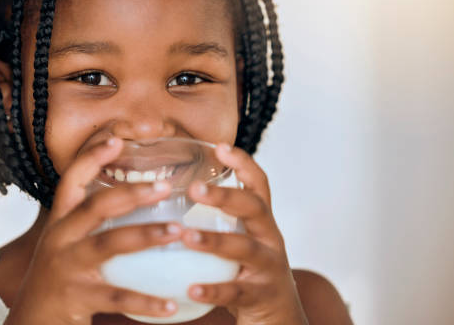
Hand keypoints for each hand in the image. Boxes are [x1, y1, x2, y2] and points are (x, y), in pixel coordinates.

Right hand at [5, 138, 180, 324]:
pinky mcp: (77, 297)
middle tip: (165, 186)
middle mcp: (61, 238)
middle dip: (131, 192)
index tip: (117, 138)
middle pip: (96, 206)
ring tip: (177, 231)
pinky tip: (170, 304)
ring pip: (109, 244)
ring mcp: (67, 267)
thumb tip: (136, 198)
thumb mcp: (66, 241)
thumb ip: (91, 221)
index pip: (72, 180)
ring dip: (146, 235)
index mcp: (61, 221)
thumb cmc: (59, 275)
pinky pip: (117, 297)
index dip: (92, 157)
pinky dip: (146, 301)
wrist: (32, 321)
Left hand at [182, 144, 307, 324]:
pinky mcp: (261, 296)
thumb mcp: (241, 242)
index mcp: (261, 223)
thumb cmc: (251, 275)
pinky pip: (236, 291)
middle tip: (195, 188)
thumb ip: (220, 223)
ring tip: (187, 236)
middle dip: (226, 196)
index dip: (243, 163)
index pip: (258, 184)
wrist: (282, 321)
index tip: (220, 146)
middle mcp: (269, 239)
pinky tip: (191, 288)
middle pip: (254, 208)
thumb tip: (171, 201)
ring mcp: (268, 268)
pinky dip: (214, 289)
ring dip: (215, 240)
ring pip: (245, 248)